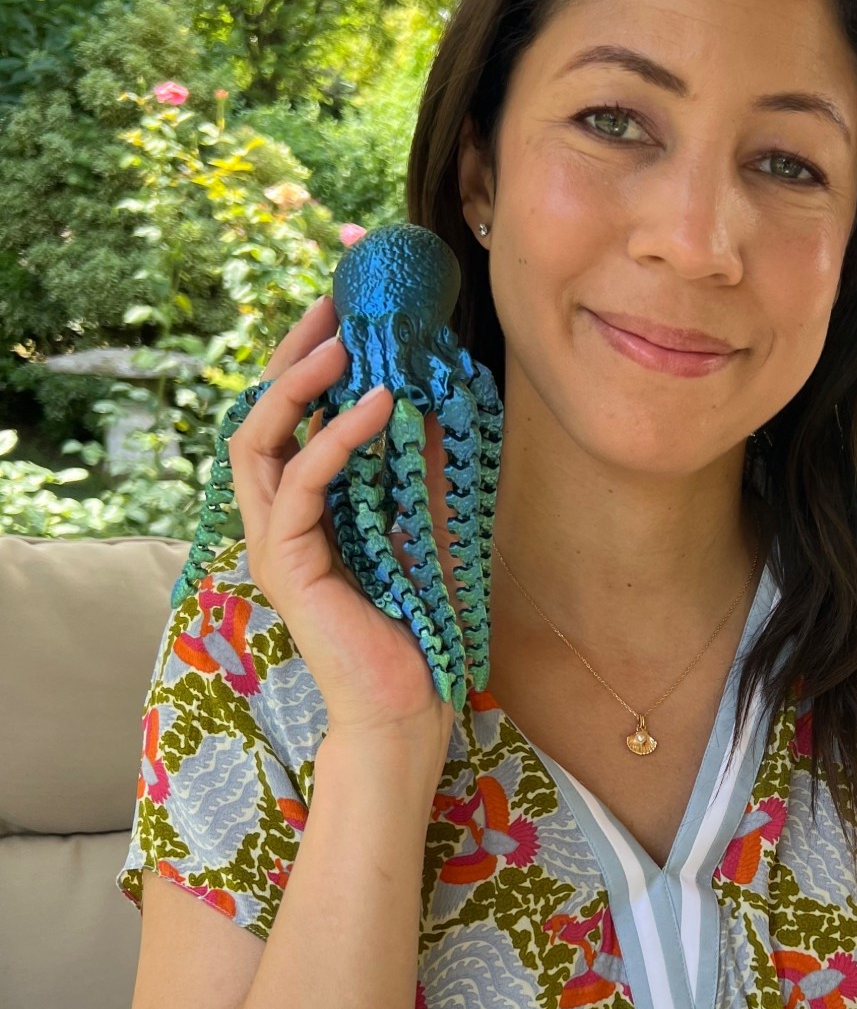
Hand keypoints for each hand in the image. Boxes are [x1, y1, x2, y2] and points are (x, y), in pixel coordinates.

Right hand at [226, 295, 456, 760]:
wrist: (407, 707)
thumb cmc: (419, 626)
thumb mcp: (429, 525)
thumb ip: (424, 468)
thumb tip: (444, 396)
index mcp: (305, 506)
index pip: (294, 414)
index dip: (311, 356)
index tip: (346, 306)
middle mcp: (277, 517)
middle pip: (262, 412)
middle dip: (293, 352)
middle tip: (331, 301)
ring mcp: (274, 540)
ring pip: (260, 440)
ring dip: (300, 384)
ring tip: (344, 343)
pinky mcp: (287, 563)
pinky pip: (300, 485)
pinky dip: (336, 439)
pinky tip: (378, 406)